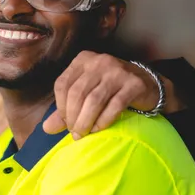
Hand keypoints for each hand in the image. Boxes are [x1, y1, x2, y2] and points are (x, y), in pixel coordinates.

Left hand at [43, 51, 172, 139]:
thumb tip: (46, 128)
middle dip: (72, 117)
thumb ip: (66, 109)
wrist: (148, 85)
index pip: (62, 84)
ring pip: (94, 100)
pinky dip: (103, 120)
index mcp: (83, 59)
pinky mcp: (134, 84)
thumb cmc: (111, 90)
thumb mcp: (86, 94)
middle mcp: (99, 61)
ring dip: (86, 121)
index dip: (60, 107)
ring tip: (84, 134)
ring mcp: (117, 71)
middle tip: (75, 133)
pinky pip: (114, 106)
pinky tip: (99, 130)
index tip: (65, 123)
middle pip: (77, 93)